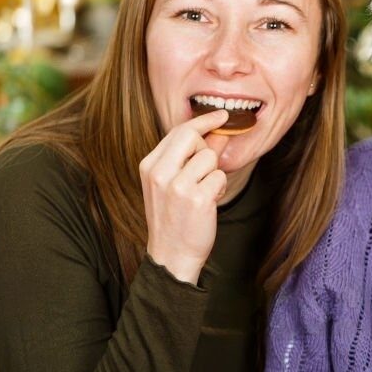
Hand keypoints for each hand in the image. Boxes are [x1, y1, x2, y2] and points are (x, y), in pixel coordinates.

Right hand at [139, 110, 229, 283]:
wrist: (172, 255)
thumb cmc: (174, 218)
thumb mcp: (172, 184)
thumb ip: (190, 157)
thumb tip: (216, 133)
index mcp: (150, 166)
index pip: (178, 131)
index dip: (203, 121)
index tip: (221, 115)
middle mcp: (159, 173)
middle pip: (191, 136)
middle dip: (206, 147)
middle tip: (205, 168)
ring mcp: (177, 186)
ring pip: (210, 157)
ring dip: (214, 174)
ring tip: (203, 192)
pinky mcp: (197, 199)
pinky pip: (220, 177)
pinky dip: (219, 188)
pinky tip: (208, 203)